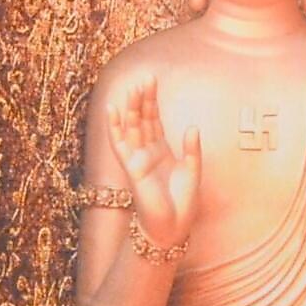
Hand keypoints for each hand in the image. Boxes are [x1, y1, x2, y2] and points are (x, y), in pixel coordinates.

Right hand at [106, 78, 199, 255]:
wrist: (172, 228)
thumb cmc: (182, 204)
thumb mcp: (193, 171)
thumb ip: (192, 150)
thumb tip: (192, 126)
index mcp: (161, 151)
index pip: (154, 120)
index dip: (152, 101)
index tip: (152, 80)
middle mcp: (147, 152)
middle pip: (142, 119)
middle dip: (142, 99)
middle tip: (145, 78)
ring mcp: (138, 159)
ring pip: (131, 128)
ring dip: (131, 108)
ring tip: (132, 88)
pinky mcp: (132, 168)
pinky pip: (120, 144)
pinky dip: (115, 127)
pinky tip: (112, 110)